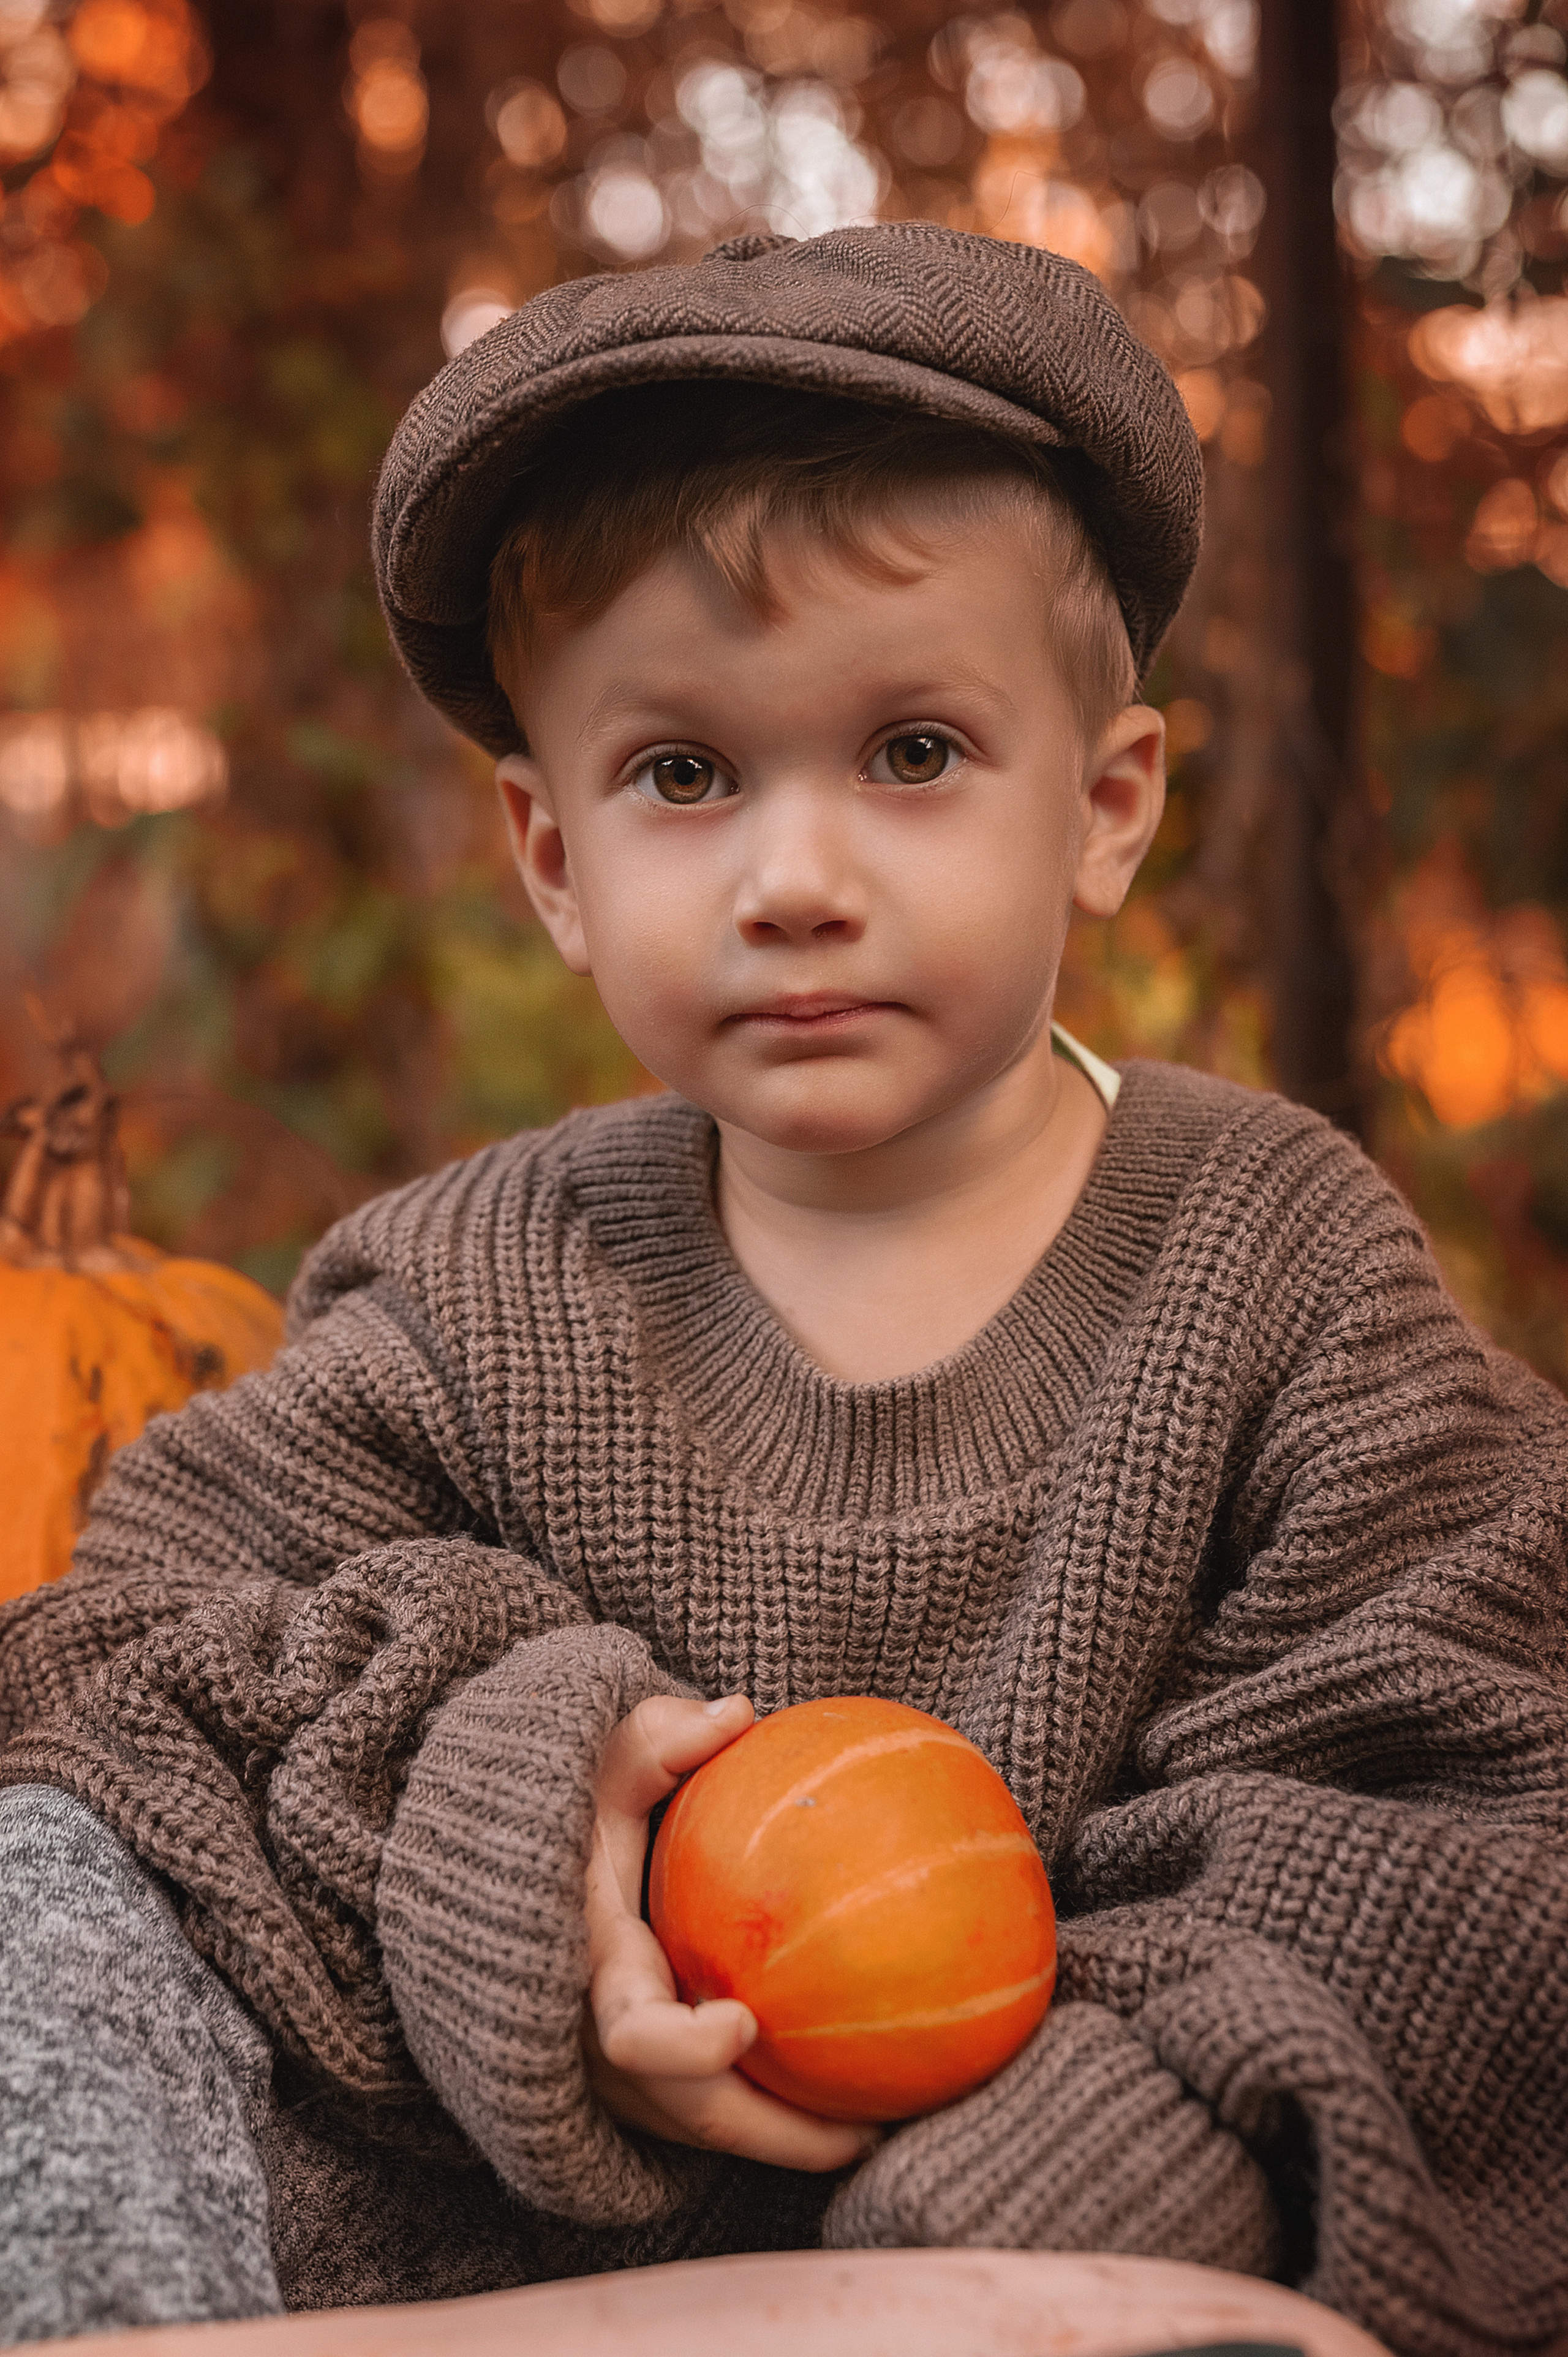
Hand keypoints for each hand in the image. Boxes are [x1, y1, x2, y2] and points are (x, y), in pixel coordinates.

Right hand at [584, 1692, 878, 2171]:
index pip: (629, 2034)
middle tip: (861, 2132)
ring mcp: (614, 2073)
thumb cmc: (572, 1810)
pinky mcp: (640, 2083)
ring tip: (879, 2130)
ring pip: (702, 2128)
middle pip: (685, 2112)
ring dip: (785, 2140)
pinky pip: (710, 2115)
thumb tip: (737, 1712)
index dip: (681, 2045)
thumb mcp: (599, 1762)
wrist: (520, 1876)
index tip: (744, 2022)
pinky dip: (771, 2120)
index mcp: (589, 1969)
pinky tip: (855, 2106)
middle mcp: (594, 2039)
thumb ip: (658, 1740)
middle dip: (771, 2134)